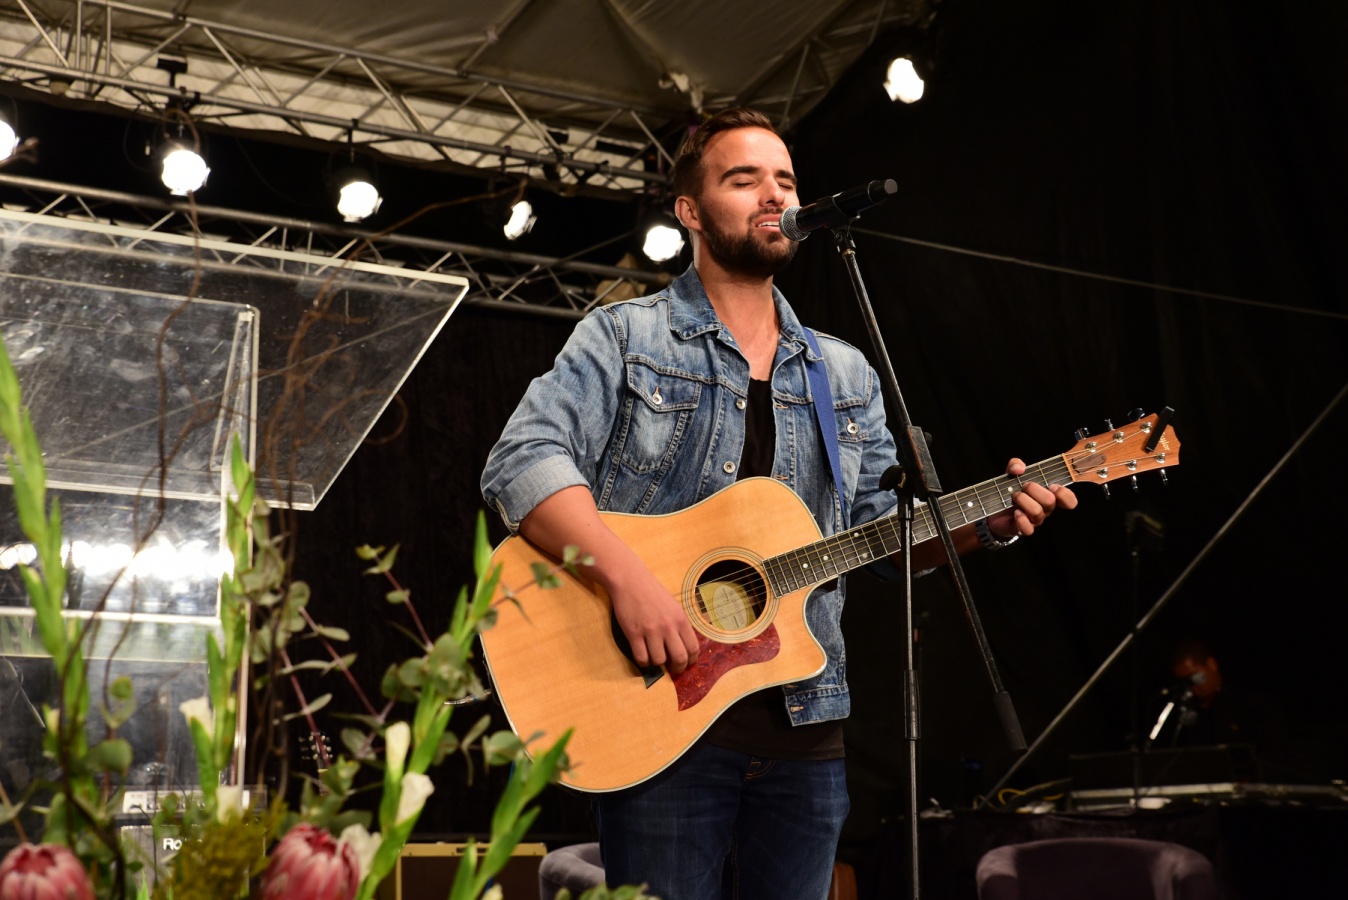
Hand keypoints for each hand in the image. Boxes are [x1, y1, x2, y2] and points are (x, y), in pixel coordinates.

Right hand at [606, 559, 700, 674]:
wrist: (631, 581)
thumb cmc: (653, 592)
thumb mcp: (674, 606)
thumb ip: (680, 625)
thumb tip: (684, 646)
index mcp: (681, 619)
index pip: (693, 648)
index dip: (691, 660)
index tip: (686, 663)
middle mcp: (668, 626)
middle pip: (679, 658)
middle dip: (677, 668)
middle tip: (672, 668)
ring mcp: (650, 631)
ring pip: (659, 660)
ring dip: (657, 663)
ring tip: (654, 658)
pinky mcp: (634, 633)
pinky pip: (641, 657)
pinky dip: (643, 662)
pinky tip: (643, 656)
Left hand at [985, 458, 1077, 538]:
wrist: (994, 510)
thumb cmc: (1010, 491)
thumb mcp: (1012, 474)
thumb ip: (1015, 465)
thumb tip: (1019, 468)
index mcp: (1049, 495)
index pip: (1069, 500)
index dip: (1064, 493)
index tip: (1051, 485)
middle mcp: (1045, 509)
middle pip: (1050, 501)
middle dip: (1034, 489)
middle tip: (1024, 486)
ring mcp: (1035, 520)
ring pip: (1037, 512)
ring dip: (1023, 500)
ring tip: (1014, 496)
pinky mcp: (1023, 529)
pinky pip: (1028, 529)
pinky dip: (1021, 519)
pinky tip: (1015, 512)